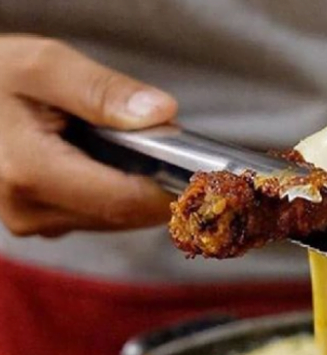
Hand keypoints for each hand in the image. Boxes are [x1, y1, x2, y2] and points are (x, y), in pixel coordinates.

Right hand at [0, 35, 177, 237]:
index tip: (205, 176)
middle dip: (157, 187)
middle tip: (177, 155)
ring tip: (138, 154)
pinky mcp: (44, 224)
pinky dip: (118, 194)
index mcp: (29, 171)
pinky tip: (112, 166)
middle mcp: (31, 210)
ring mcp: (36, 223)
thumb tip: (161, 114)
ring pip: (116, 220)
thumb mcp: (43, 66)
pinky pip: (100, 217)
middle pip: (125, 214)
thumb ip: (102, 90)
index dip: (171, 191)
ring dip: (138, 191)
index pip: (125, 200)